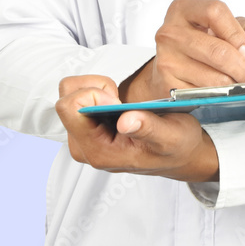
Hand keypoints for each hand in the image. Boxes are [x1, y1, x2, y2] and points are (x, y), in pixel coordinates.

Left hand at [55, 75, 218, 182]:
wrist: (178, 156)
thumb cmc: (175, 148)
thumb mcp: (171, 137)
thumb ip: (148, 128)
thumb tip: (125, 120)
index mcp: (99, 151)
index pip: (70, 109)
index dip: (93, 94)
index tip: (117, 100)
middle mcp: (84, 146)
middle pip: (66, 99)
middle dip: (94, 88)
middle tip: (119, 98)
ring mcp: (84, 137)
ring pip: (70, 96)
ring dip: (96, 89)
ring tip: (119, 101)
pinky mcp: (87, 128)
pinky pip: (78, 98)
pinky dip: (98, 92)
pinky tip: (117, 104)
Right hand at [120, 0, 244, 101]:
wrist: (176, 65)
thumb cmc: (205, 42)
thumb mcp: (233, 26)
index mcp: (184, 9)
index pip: (215, 12)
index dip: (237, 33)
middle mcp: (171, 32)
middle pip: (217, 50)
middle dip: (243, 67)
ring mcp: (166, 58)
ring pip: (215, 78)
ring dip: (235, 84)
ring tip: (238, 80)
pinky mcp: (168, 84)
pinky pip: (205, 94)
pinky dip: (220, 95)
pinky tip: (220, 88)